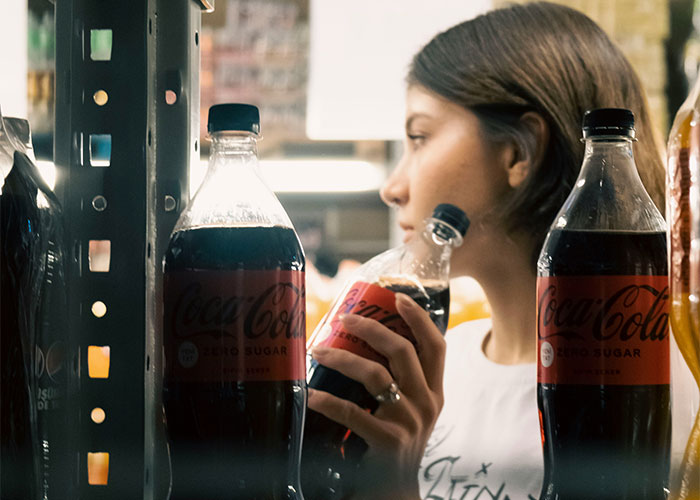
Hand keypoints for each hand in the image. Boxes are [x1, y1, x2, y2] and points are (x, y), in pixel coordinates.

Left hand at [307, 293, 446, 499]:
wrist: (394, 492)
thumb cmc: (394, 444)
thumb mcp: (409, 411)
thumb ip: (399, 382)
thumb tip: (361, 342)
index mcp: (435, 392)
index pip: (436, 346)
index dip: (419, 318)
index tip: (398, 297)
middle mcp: (427, 403)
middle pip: (403, 351)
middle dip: (371, 328)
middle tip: (344, 319)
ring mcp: (409, 422)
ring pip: (376, 375)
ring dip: (343, 358)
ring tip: (318, 351)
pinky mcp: (388, 442)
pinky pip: (353, 412)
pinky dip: (328, 401)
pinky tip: (311, 396)